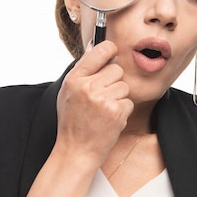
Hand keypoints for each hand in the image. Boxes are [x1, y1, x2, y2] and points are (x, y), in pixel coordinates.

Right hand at [55, 40, 133, 165]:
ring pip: (124, 86)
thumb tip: (95, 46)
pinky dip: (122, 111)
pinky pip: (128, 101)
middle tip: (101, 96)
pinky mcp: (116, 112)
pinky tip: (109, 120)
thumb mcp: (68, 92)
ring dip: (118, 97)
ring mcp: (103, 99)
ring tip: (103, 110)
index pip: (101, 50)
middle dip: (113, 81)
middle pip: (116, 69)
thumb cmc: (72, 121)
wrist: (76, 150)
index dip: (110, 50)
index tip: (112, 53)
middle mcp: (88, 86)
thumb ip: (82, 70)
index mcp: (75, 79)